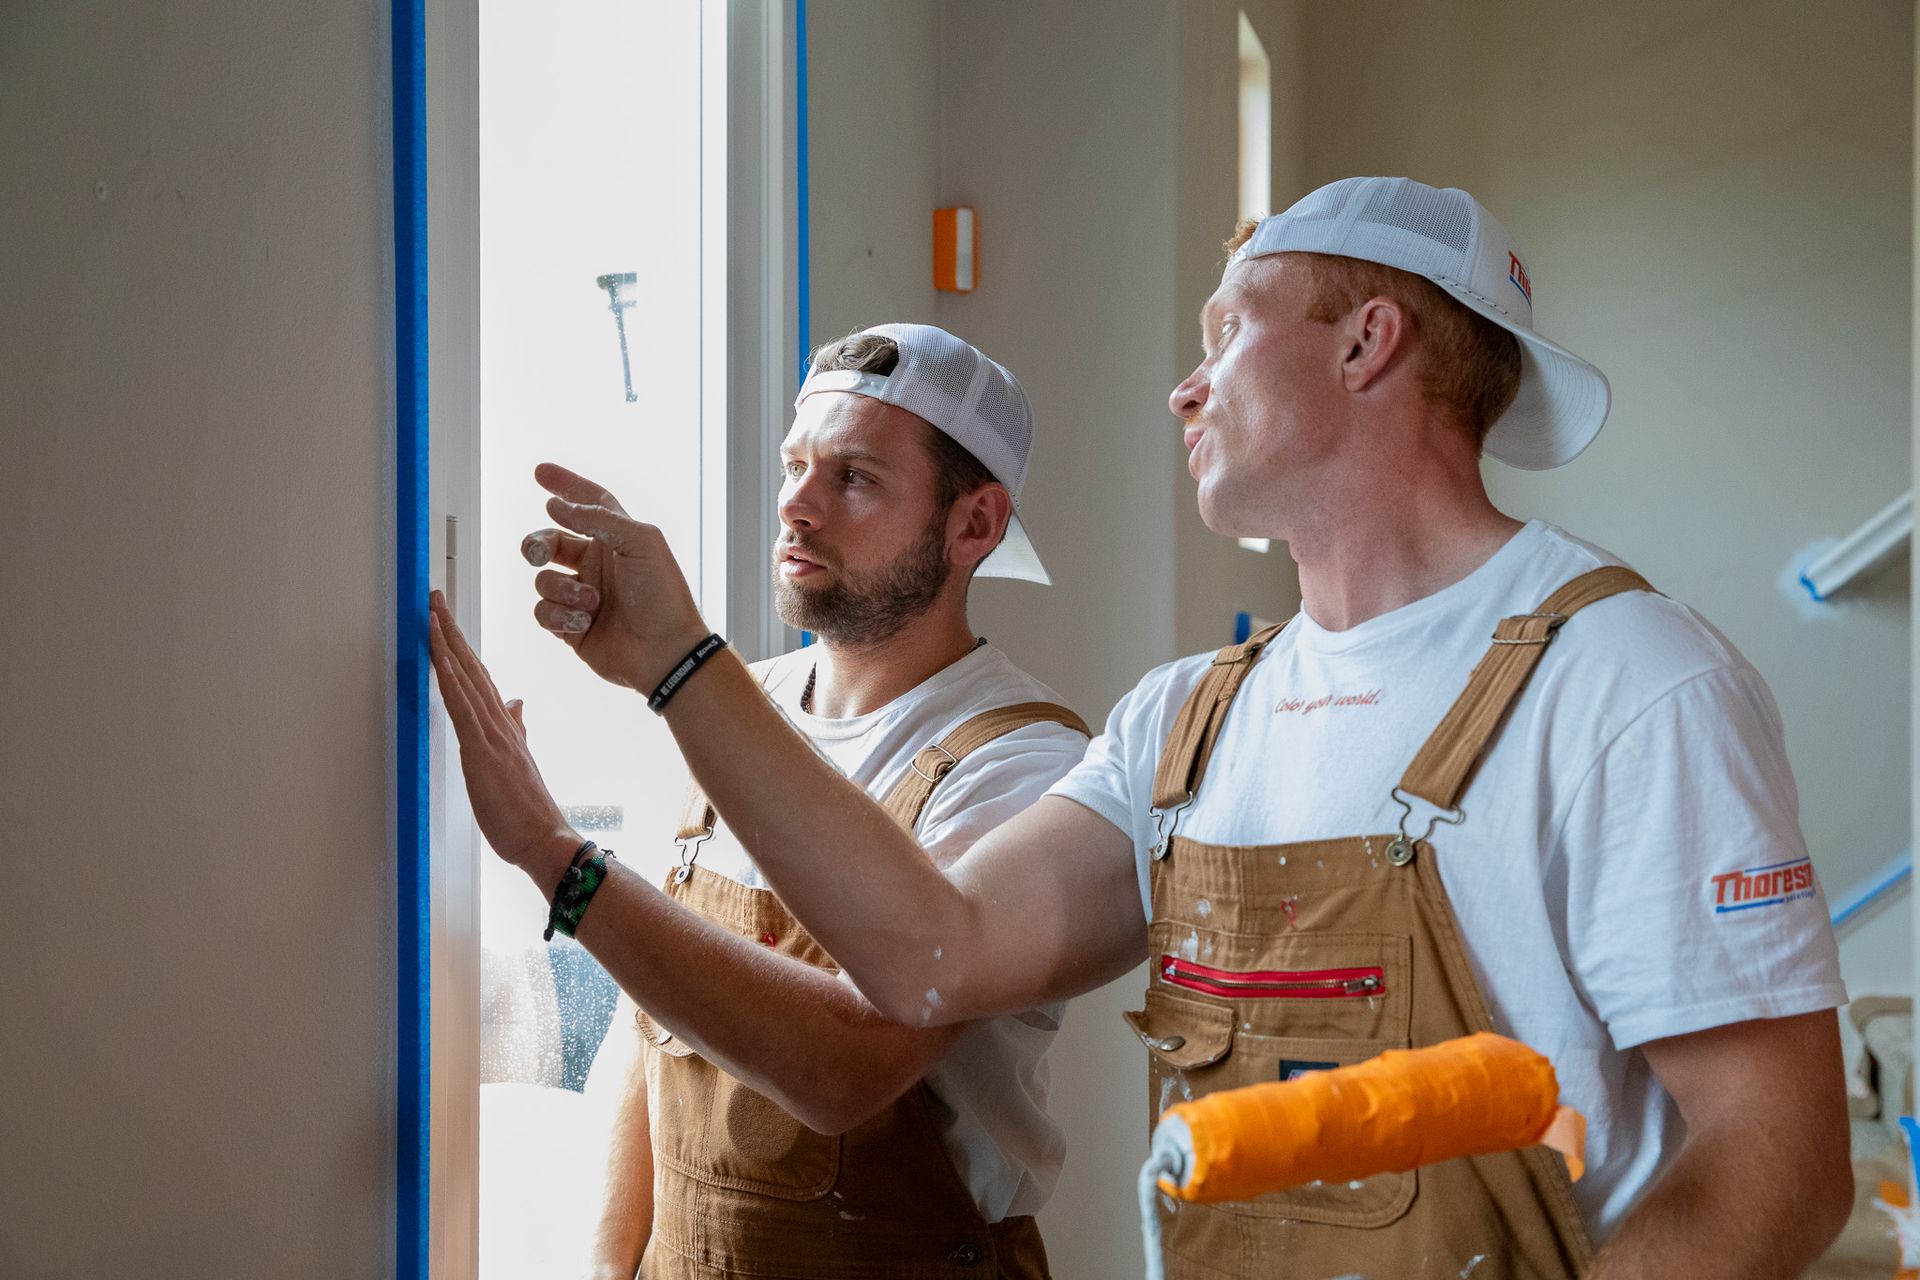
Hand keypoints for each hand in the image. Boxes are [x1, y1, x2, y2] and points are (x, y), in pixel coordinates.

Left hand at [428, 590, 578, 888]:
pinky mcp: (482, 748)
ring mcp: (491, 732)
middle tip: (435, 596)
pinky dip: (449, 674)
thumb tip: (516, 704)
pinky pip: (462, 703)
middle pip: (471, 665)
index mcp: (505, 725)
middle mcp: (499, 721)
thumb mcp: (517, 762)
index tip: (447, 618)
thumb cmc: (527, 810)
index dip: (461, 645)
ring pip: (466, 676)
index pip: (480, 675)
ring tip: (432, 610)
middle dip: (450, 629)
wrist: (545, 838)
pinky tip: (439, 653)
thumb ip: (517, 729)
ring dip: (446, 641)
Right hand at [521, 463, 711, 692]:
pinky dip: (560, 616)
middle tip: (538, 553)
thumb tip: (554, 506)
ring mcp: (581, 595)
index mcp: (616, 539)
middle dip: (537, 544)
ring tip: (593, 603)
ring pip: (543, 580)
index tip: (540, 472)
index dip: (565, 486)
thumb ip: (596, 518)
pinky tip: (585, 624)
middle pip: (550, 542)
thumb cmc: (662, 595)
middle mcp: (597, 564)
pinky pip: (543, 612)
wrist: (665, 652)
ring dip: (563, 590)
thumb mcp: (640, 542)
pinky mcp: (570, 626)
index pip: (587, 503)